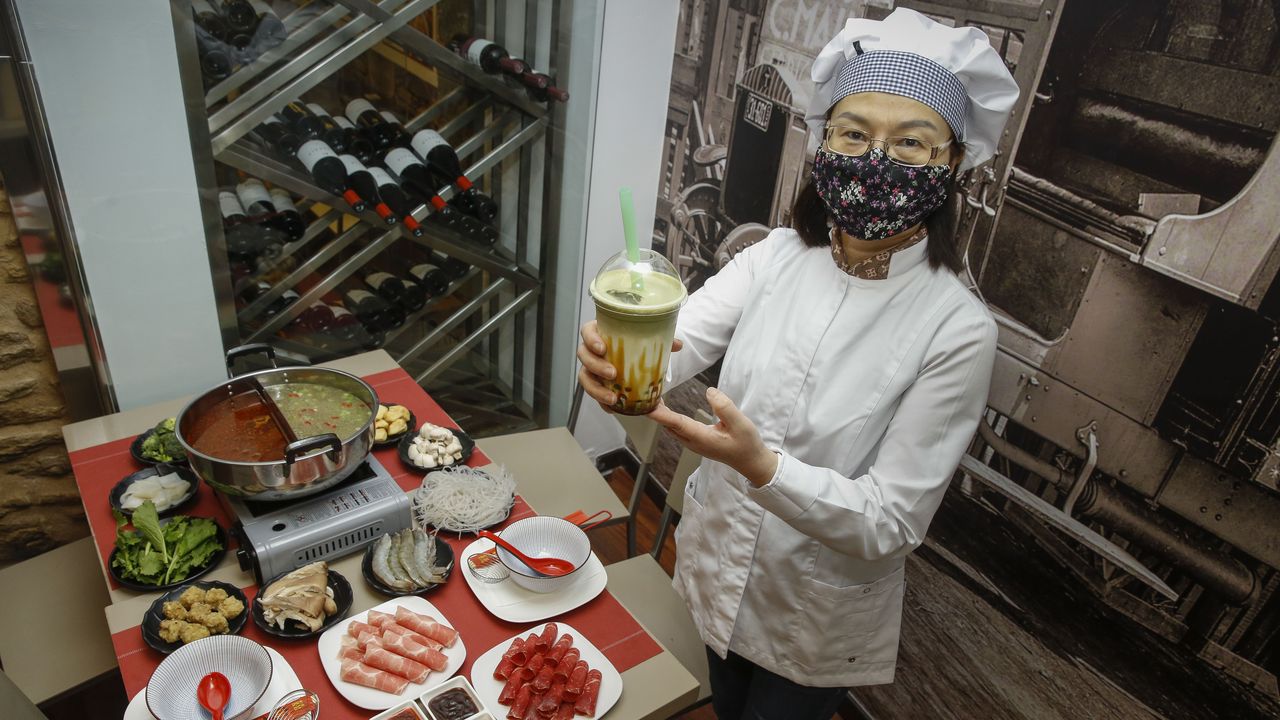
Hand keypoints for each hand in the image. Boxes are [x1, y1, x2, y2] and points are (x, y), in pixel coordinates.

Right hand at [576, 321, 681, 412]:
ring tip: (612, 397)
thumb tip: (677, 344)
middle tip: (613, 373)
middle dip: (596, 365)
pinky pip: (593, 394)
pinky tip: (612, 408)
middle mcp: (591, 351)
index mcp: (600, 333)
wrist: (634, 360)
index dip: (591, 339)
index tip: (603, 348)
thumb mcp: (647, 340)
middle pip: (583, 355)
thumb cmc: (635, 344)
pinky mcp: (595, 384)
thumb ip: (661, 340)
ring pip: (584, 377)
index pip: (587, 332)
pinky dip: (601, 402)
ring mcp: (591, 368)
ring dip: (596, 389)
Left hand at [648, 387, 778, 486]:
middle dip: (656, 410)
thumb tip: (709, 392)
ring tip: (652, 396)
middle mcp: (692, 441)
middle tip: (646, 391)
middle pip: (668, 425)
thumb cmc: (747, 444)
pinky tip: (666, 408)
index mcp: (701, 437)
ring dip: (661, 413)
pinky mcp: (695, 441)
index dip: (660, 414)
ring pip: (671, 427)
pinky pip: (676, 428)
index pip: (676, 423)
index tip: (646, 405)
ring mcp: (693, 443)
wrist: (751, 461)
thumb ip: (725, 407)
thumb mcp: (741, 423)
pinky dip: (668, 417)